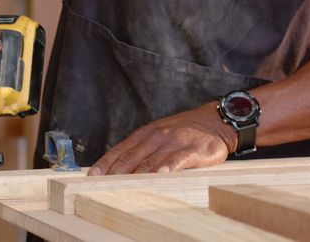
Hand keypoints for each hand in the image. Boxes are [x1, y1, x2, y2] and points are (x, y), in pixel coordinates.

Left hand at [88, 103, 236, 175]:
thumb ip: (142, 149)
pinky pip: (177, 160)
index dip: (106, 163)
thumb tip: (119, 168)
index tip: (93, 175)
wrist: (216, 121)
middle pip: (132, 157)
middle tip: (103, 186)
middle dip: (116, 173)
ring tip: (123, 187)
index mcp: (147, 133)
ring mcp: (175, 142)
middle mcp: (158, 136)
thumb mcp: (160, 134)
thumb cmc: (185, 131)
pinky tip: (160, 176)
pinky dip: (167, 168)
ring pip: (151, 160)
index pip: (121, 149)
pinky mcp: (193, 150)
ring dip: (136, 175)